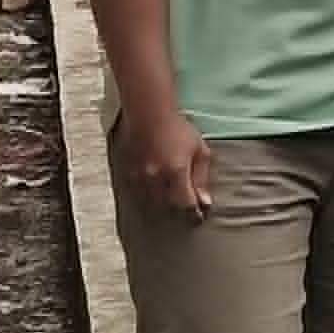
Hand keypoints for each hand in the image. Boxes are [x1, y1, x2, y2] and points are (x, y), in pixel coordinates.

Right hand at [113, 106, 213, 220]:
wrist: (149, 114)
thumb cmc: (179, 130)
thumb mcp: (200, 151)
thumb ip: (202, 178)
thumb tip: (205, 202)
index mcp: (176, 172)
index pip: (185, 204)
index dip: (193, 214)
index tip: (199, 218)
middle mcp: (155, 178)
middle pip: (167, 208)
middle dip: (178, 213)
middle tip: (187, 214)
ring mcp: (139, 177)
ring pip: (151, 204)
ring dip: (163, 208)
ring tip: (172, 208)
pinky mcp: (128, 174)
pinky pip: (137, 195)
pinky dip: (148, 200)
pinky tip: (155, 198)